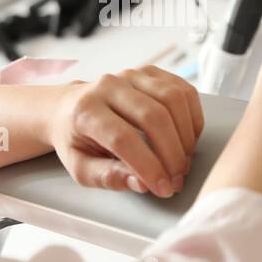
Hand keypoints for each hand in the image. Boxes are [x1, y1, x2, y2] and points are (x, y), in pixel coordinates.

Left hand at [46, 66, 203, 197]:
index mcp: (85, 111)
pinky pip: (183, 91)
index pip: (123, 138)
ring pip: (173, 100)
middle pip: (153, 117)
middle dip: (172, 154)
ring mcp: (132, 75)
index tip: (163, 189)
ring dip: (186, 137)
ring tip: (183, 163)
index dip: (148, 166)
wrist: (69, 107)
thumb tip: (142, 184)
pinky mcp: (151, 72)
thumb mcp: (80, 167)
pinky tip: (187, 141)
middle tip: (177, 180)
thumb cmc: (75, 140)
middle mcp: (109, 86)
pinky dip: (192, 118)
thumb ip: (107, 177)